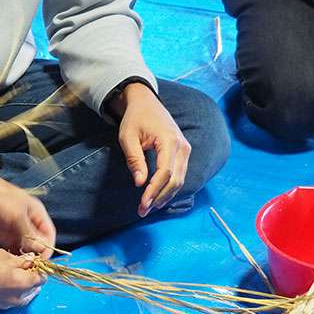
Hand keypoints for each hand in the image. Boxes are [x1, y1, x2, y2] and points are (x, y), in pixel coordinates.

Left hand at [0, 173, 54, 257]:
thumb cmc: (0, 198)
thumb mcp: (17, 215)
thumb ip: (30, 233)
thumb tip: (41, 249)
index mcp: (37, 215)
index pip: (49, 234)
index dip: (48, 247)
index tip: (44, 260)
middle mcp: (29, 224)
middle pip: (38, 244)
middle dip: (37, 254)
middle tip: (31, 265)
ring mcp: (16, 231)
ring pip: (26, 248)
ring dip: (25, 257)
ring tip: (22, 265)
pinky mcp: (3, 237)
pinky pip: (13, 249)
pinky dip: (14, 256)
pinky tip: (12, 262)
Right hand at [0, 247, 44, 308]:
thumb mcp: (6, 256)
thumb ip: (23, 261)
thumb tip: (32, 262)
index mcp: (22, 284)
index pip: (42, 278)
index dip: (40, 268)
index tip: (35, 261)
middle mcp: (17, 298)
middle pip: (34, 289)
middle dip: (32, 278)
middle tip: (24, 265)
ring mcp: (7, 304)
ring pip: (24, 295)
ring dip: (23, 285)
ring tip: (13, 272)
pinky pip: (12, 299)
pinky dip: (13, 291)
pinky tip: (4, 280)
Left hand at [110, 83, 190, 217]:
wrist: (146, 103)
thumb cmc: (135, 119)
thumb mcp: (128, 137)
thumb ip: (135, 160)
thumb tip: (140, 183)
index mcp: (169, 140)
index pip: (165, 172)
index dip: (154, 190)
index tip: (142, 204)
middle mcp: (182, 146)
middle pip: (176, 180)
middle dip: (159, 197)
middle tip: (143, 210)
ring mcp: (185, 149)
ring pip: (180, 180)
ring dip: (165, 195)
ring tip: (149, 207)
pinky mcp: (183, 153)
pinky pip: (180, 174)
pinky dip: (169, 187)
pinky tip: (157, 196)